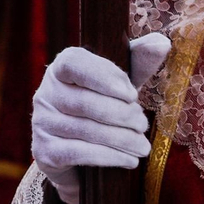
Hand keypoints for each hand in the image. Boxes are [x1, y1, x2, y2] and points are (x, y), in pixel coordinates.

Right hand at [31, 33, 171, 203]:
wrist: (78, 149)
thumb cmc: (104, 103)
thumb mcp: (122, 82)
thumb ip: (139, 61)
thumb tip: (161, 42)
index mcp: (63, 67)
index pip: (76, 64)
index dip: (104, 77)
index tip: (132, 94)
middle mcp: (45, 92)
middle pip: (85, 102)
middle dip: (122, 115)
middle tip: (143, 125)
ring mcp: (41, 123)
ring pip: (85, 130)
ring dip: (121, 139)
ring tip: (143, 146)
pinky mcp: (43, 151)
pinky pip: (78, 154)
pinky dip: (109, 157)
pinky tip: (129, 160)